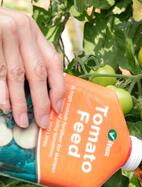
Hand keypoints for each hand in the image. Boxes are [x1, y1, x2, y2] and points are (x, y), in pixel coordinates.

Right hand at [0, 8, 64, 127]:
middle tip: (42, 122)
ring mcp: (4, 33)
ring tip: (22, 120)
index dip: (58, 87)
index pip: (53, 62)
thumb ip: (30, 56)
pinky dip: (2, 93)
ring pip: (16, 76)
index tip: (57, 108)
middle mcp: (21, 30)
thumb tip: (46, 94)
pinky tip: (5, 107)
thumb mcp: (18, 37)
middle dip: (41, 102)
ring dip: (19, 103)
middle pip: (37, 73)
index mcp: (33, 31)